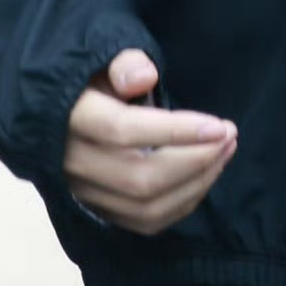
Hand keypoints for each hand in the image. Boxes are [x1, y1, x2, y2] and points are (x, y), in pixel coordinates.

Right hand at [63, 48, 235, 234]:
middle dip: (196, 160)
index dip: (174, 131)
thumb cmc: (89, 85)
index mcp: (70, 119)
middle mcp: (72, 163)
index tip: (217, 126)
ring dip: (196, 183)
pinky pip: (146, 222)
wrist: (56, 119)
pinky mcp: (99, 211)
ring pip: (146, 206)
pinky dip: (183, 203)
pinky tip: (204, 176)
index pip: (122, 131)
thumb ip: (122, 64)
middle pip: (140, 177)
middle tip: (229, 135)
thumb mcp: (101, 63)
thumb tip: (145, 76)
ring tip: (224, 152)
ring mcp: (84, 194)